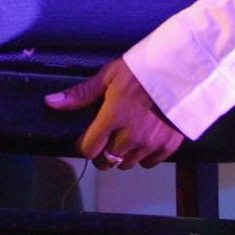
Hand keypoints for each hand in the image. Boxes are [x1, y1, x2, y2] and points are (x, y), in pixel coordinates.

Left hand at [48, 58, 184, 169]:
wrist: (184, 71)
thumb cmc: (143, 70)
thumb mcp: (110, 76)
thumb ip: (81, 94)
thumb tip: (50, 103)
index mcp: (112, 118)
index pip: (89, 149)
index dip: (85, 146)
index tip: (88, 138)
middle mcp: (130, 135)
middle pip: (107, 161)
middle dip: (102, 154)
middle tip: (106, 140)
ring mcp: (151, 143)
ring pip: (127, 164)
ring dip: (123, 156)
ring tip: (126, 138)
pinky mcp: (169, 146)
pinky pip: (150, 163)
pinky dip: (145, 156)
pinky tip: (145, 140)